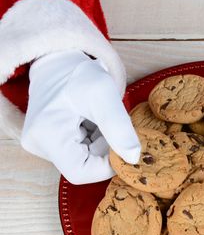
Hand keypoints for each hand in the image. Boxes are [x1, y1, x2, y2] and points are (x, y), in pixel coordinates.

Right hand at [21, 50, 140, 183]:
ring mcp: (42, 144)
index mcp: (47, 134)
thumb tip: (134, 158)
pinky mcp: (50, 142)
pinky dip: (94, 140)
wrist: (61, 62)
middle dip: (105, 150)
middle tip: (111, 124)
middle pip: (83, 166)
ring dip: (101, 144)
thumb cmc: (80, 74)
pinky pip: (80, 151)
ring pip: (84, 159)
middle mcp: (39, 144)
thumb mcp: (104, 94)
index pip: (81, 172)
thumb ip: (119, 127)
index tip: (123, 146)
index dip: (107, 165)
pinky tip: (93, 120)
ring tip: (100, 118)